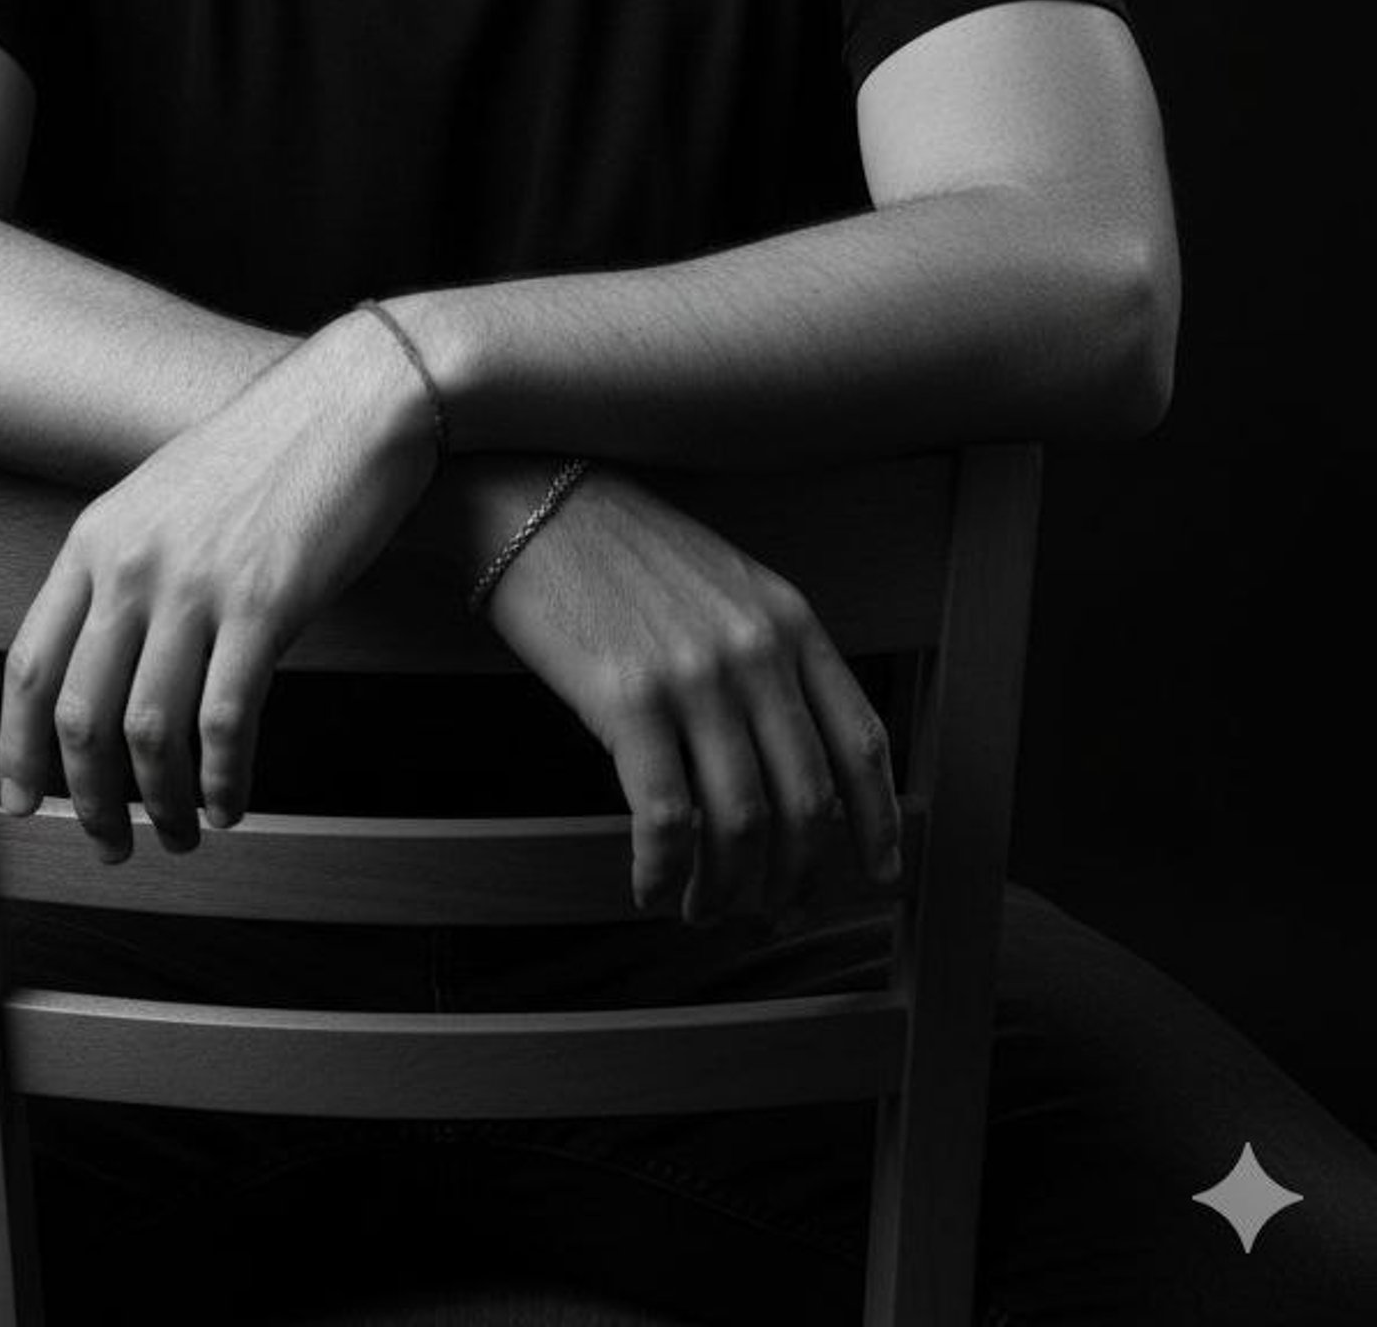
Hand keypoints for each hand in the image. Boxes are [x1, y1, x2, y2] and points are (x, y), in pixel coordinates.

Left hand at [0, 309, 436, 855]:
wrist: (354, 400)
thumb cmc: (270, 448)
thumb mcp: (165, 493)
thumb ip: (127, 564)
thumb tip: (108, 657)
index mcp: (96, 539)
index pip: (30, 666)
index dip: (17, 750)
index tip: (19, 803)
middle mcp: (133, 565)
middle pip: (81, 716)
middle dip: (87, 800)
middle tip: (109, 844)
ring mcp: (197, 585)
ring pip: (149, 731)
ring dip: (158, 803)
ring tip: (177, 835)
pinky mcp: (264, 604)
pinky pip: (225, 721)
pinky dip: (222, 779)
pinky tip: (231, 802)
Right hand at [479, 467, 900, 924]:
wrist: (531, 498)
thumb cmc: (620, 549)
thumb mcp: (724, 584)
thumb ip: (768, 656)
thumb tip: (787, 759)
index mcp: (791, 620)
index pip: (862, 741)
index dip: (878, 823)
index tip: (876, 877)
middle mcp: (757, 650)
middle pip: (808, 801)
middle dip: (796, 876)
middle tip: (771, 910)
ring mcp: (695, 675)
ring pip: (743, 824)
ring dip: (727, 889)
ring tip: (703, 908)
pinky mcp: (628, 700)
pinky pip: (667, 820)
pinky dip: (665, 873)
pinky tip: (650, 888)